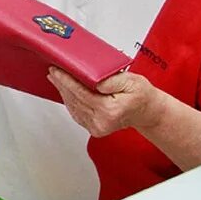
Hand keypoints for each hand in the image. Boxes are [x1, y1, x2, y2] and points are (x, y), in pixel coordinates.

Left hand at [47, 68, 164, 137]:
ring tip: (57, 78)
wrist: (147, 111)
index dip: (67, 81)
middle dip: (62, 84)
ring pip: (73, 107)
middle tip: (53, 71)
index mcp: (110, 110)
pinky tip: (66, 91)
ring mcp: (97, 127)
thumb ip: (112, 80)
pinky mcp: (94, 128)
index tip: (57, 71)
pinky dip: (70, 101)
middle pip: (75, 100)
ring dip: (64, 92)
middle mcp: (101, 121)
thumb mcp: (131, 81)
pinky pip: (77, 113)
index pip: (81, 93)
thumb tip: (93, 79)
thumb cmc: (140, 95)